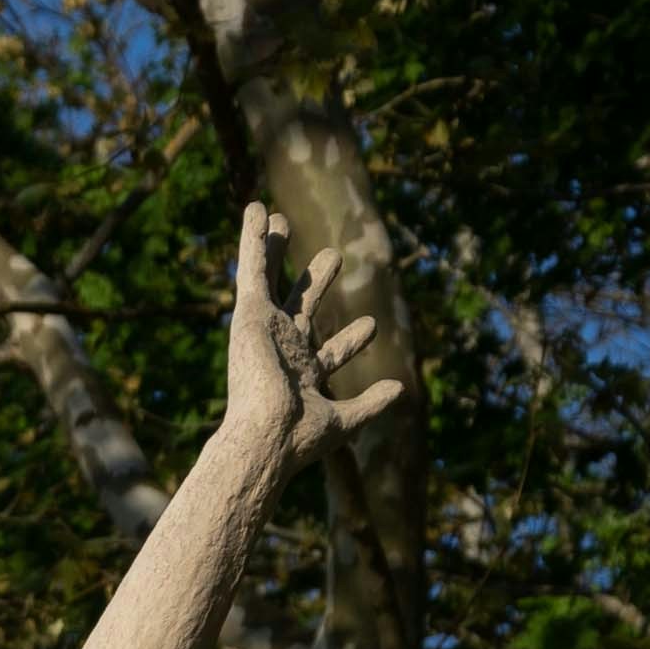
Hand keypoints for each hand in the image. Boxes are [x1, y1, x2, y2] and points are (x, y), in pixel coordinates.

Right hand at [223, 201, 401, 468]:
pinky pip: (251, 269)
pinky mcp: (249, 315)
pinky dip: (252, 238)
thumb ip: (370, 404)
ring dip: (273, 250)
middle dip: (315, 281)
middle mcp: (282, 349)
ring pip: (271, 279)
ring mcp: (264, 329)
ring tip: (279, 219)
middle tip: (332, 255)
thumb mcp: (343, 421)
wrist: (266, 437)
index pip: (330, 353)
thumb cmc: (298, 439)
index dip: (351, 341)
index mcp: (302, 377)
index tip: (370, 326)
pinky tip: (255, 208)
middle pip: (301, 305)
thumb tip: (400, 389)